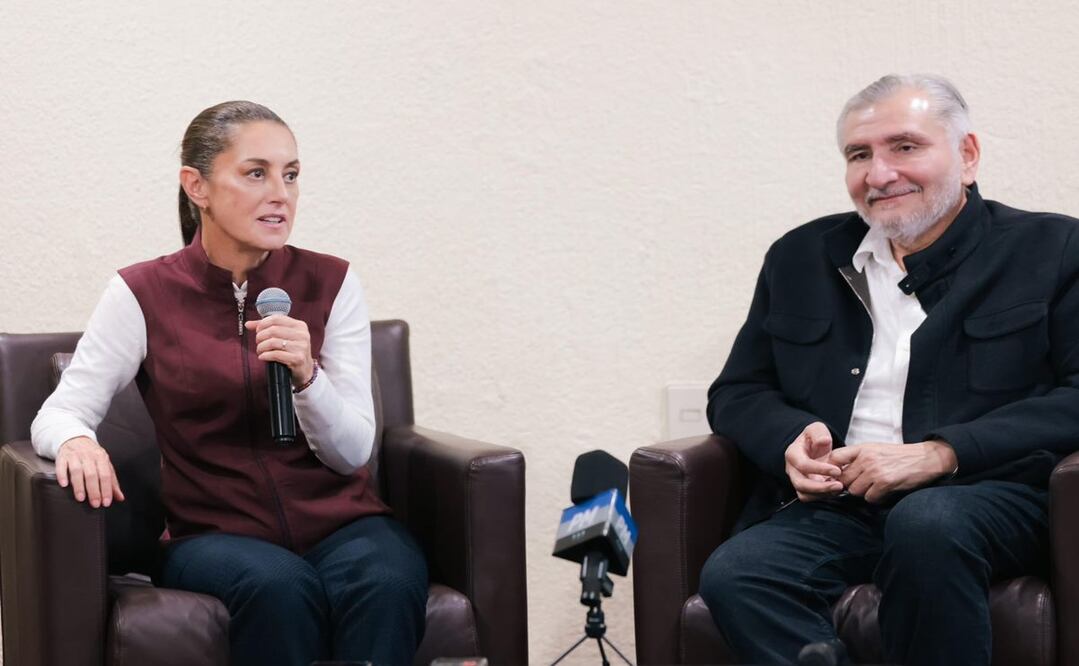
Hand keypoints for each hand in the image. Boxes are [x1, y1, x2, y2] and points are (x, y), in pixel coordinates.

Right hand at [55, 436, 124, 507]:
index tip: (106, 502)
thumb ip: (112, 482)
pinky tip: (64, 484)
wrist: (76, 439)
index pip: (106, 475)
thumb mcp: (104, 465)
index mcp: (101, 458)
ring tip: (81, 498)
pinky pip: (61, 466)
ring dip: (79, 486)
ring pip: (77, 471)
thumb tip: (120, 497)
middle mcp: (89, 456)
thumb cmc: (92, 455)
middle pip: (92, 474)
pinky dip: (62, 475)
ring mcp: (75, 456)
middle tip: (94, 504)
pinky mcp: (62, 457)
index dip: (107, 489)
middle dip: (94, 490)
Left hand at [245, 315, 314, 385]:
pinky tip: (263, 357)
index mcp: (300, 325)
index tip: (258, 331)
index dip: (263, 324)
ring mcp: (301, 347)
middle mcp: (302, 334)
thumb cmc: (292, 351)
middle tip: (258, 343)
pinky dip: (265, 355)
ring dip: (261, 347)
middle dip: (260, 337)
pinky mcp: (297, 358)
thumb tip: (248, 324)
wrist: (305, 369)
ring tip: (260, 351)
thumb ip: (267, 328)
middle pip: (273, 330)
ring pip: (273, 342)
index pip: (276, 319)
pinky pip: (275, 354)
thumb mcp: (284, 336)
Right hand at [785, 422, 843, 501]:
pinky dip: (823, 496)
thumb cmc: (814, 438)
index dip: (819, 469)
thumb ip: (819, 433)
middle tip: (839, 485)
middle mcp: (792, 469)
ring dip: (822, 494)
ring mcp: (797, 480)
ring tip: (839, 488)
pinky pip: (810, 498)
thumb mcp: (816, 429)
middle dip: (821, 487)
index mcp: (793, 454)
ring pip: (805, 494)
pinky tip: (835, 490)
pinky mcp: (804, 489)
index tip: (837, 470)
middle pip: (801, 484)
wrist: (813, 447)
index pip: (803, 465)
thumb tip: (824, 441)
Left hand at [829, 440, 957, 502]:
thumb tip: (839, 472)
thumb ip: (858, 458)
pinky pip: (870, 498)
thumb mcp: (876, 449)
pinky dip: (876, 498)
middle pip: (844, 479)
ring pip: (855, 491)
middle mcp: (866, 458)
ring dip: (864, 493)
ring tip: (876, 487)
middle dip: (851, 485)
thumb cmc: (900, 456)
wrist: (926, 458)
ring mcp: (875, 470)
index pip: (835, 457)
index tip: (838, 476)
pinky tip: (885, 492)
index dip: (833, 469)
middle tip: (863, 486)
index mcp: (862, 448)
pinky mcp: (885, 482)